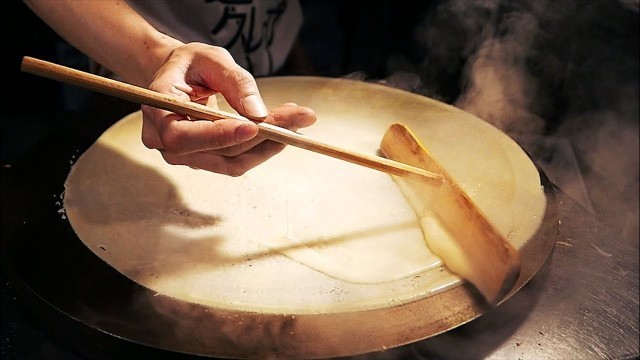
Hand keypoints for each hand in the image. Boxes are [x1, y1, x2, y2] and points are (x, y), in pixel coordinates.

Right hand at [140, 42, 315, 175]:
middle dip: (261, 137)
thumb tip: (258, 113)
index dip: (219, 135)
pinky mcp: (204, 159)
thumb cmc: (190, 64)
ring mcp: (183, 155)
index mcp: (157, 110)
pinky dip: (262, 147)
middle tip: (298, 117)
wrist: (177, 76)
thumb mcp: (212, 59)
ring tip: (296, 121)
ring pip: (232, 161)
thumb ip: (235, 82)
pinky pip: (236, 160)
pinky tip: (282, 129)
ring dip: (268, 145)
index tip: (255, 127)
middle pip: (216, 152)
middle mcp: (164, 141)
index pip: (184, 136)